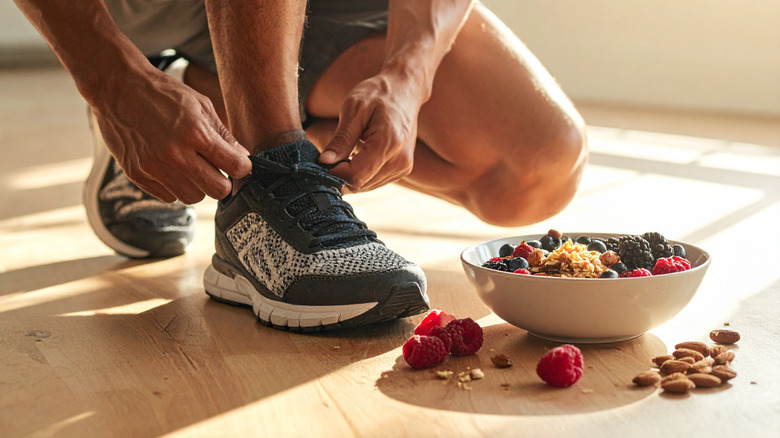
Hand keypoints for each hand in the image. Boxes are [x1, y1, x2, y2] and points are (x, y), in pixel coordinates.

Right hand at [92, 69, 251, 203]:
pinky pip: (169, 197)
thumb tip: (244, 158)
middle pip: (217, 190)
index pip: (235, 166)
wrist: (118, 87)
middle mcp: (175, 154)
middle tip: (216, 169)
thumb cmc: (163, 94)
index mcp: (195, 133)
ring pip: (193, 197)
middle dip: (223, 182)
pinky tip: (170, 167)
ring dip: (198, 186)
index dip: (242, 167)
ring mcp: (154, 167)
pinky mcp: (137, 175)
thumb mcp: (200, 105)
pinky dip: (175, 186)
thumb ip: (223, 134)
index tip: (239, 164)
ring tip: (190, 166)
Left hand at [318, 72, 422, 191]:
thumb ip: (341, 139)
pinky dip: (361, 173)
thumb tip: (324, 162)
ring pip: (366, 186)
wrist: (405, 90)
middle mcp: (400, 160)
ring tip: (345, 153)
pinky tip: (357, 156)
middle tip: (330, 156)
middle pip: (360, 184)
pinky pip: (374, 181)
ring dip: (350, 175)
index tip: (321, 161)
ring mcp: (403, 167)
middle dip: (340, 175)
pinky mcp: (403, 170)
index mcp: (388, 143)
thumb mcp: (354, 109)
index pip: (355, 176)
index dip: (334, 173)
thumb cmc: (378, 94)